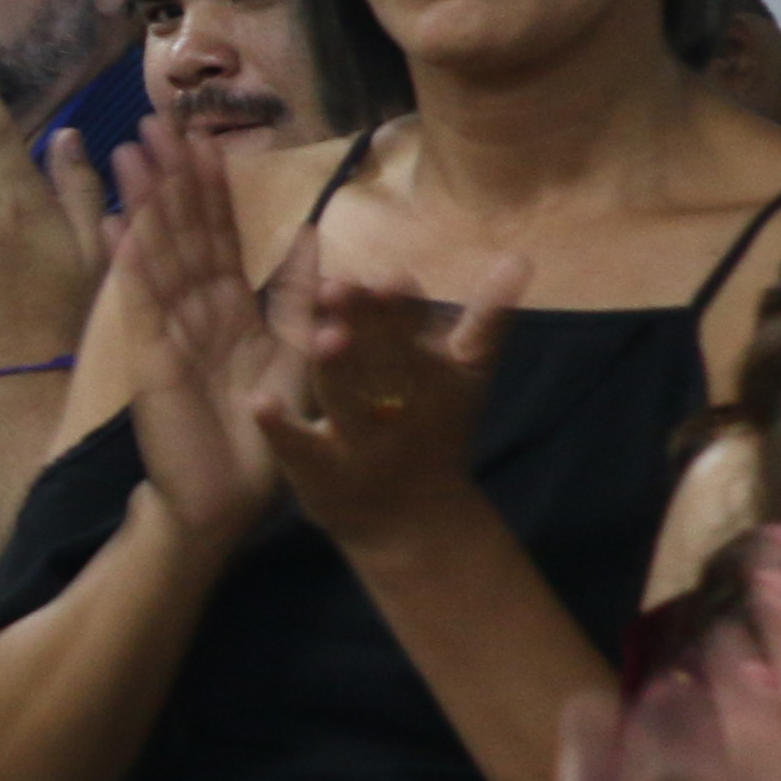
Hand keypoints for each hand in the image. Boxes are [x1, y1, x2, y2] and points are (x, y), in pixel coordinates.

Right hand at [103, 122, 286, 541]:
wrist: (224, 501)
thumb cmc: (259, 437)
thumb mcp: (301, 353)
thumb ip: (303, 296)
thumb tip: (316, 234)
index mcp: (230, 311)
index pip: (219, 236)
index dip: (211, 188)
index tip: (204, 137)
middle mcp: (195, 312)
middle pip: (184, 232)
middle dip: (171, 176)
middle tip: (156, 121)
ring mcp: (169, 332)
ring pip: (159, 254)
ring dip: (145, 202)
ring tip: (132, 151)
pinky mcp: (152, 360)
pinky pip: (143, 303)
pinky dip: (131, 263)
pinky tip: (119, 223)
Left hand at [256, 224, 524, 557]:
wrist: (416, 523)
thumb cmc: (437, 430)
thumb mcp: (467, 377)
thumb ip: (487, 319)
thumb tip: (519, 257)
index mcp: (432, 376)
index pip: (418, 336)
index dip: (404, 312)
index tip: (393, 278)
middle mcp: (399, 409)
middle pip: (382, 365)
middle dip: (365, 329)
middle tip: (339, 286)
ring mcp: (359, 444)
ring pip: (346, 403)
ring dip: (334, 370)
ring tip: (322, 334)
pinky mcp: (320, 474)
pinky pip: (300, 449)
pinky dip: (282, 428)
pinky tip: (260, 401)